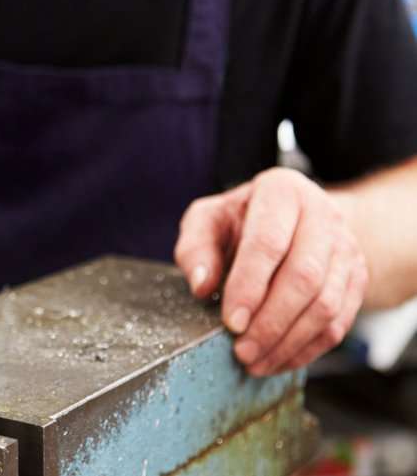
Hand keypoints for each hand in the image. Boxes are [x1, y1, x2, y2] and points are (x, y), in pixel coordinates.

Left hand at [174, 168, 368, 375]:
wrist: (292, 220)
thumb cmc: (240, 222)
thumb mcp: (207, 221)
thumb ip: (195, 249)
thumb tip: (202, 285)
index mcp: (282, 192)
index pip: (268, 242)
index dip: (249, 287)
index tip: (231, 322)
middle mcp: (322, 215)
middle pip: (304, 277)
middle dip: (271, 322)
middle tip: (242, 350)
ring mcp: (346, 248)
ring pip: (326, 305)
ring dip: (289, 341)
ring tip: (254, 362)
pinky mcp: (357, 279)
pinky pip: (338, 323)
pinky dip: (307, 349)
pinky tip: (278, 360)